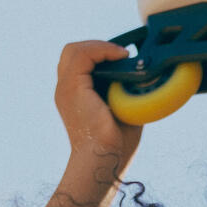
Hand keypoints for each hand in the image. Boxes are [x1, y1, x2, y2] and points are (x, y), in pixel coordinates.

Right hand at [56, 40, 142, 174]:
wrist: (105, 159)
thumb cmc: (116, 144)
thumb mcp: (122, 110)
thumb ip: (125, 92)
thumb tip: (142, 77)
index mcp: (73, 96)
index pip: (77, 62)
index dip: (98, 53)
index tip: (121, 58)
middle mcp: (64, 90)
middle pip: (71, 52)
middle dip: (96, 47)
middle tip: (120, 54)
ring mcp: (65, 89)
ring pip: (74, 50)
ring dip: (100, 46)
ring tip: (121, 53)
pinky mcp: (73, 88)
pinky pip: (82, 55)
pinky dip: (102, 49)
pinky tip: (120, 55)